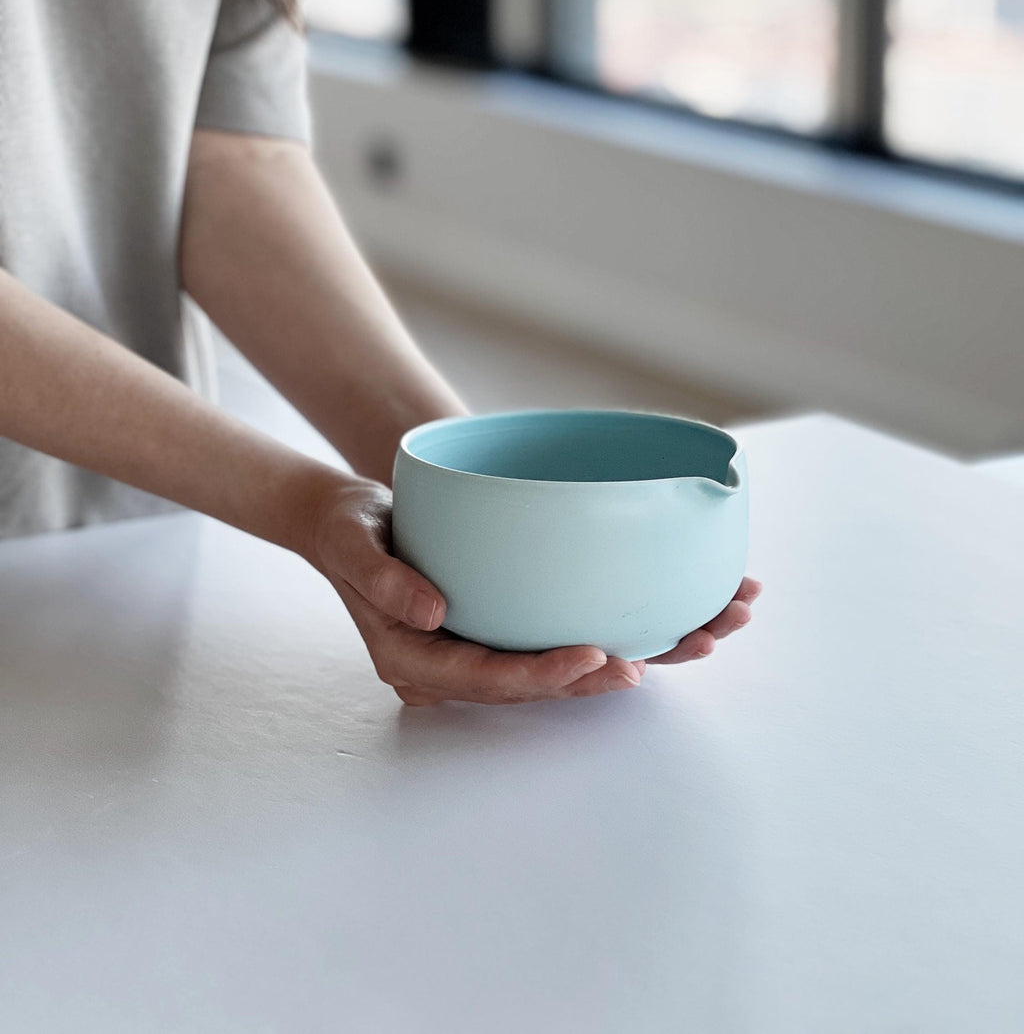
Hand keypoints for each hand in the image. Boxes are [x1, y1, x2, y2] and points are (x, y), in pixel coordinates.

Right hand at [306, 474, 759, 704]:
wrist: (349, 517)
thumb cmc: (347, 527)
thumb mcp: (352, 540)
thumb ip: (381, 578)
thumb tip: (431, 613)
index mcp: (416, 660)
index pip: (489, 679)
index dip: (546, 676)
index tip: (596, 657)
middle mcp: (458, 663)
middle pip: (541, 682)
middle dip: (608, 674)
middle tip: (676, 651)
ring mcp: (486, 645)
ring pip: (564, 663)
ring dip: (638, 652)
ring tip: (709, 630)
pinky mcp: (506, 621)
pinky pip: (563, 632)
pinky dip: (620, 625)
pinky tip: (676, 612)